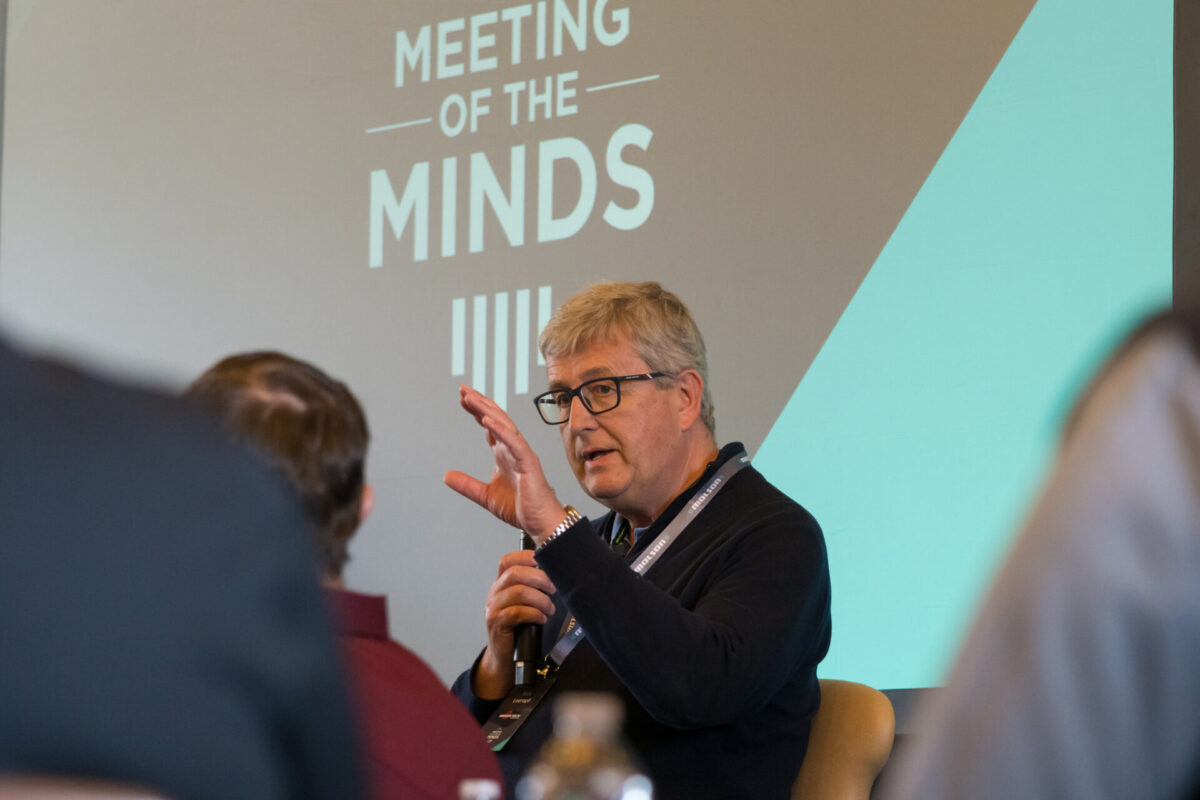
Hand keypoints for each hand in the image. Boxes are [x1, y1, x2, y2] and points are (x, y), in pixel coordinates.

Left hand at [444, 385, 567, 541]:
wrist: (540, 523)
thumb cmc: (520, 507)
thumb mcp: (485, 496)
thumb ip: (467, 485)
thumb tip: (446, 476)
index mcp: (504, 453)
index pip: (489, 425)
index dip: (476, 411)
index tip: (462, 399)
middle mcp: (513, 449)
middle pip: (496, 419)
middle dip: (479, 403)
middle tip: (463, 389)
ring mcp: (522, 453)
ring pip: (504, 425)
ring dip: (487, 410)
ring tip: (471, 398)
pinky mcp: (529, 463)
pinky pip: (514, 442)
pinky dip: (501, 430)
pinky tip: (487, 420)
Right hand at [473, 550, 557, 698]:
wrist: (506, 657)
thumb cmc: (520, 629)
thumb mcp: (526, 604)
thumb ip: (534, 588)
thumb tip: (557, 575)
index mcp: (502, 584)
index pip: (507, 561)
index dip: (525, 556)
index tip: (542, 561)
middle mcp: (495, 593)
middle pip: (515, 574)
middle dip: (540, 578)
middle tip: (554, 588)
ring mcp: (494, 608)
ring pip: (518, 592)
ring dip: (540, 599)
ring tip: (549, 609)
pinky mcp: (497, 623)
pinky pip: (517, 612)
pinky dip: (534, 613)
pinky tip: (541, 618)